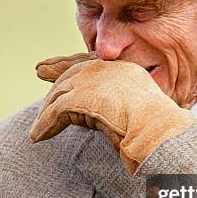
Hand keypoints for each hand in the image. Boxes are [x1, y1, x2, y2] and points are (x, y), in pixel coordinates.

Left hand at [30, 52, 195, 173]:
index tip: (53, 62)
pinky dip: (45, 125)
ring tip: (39, 126)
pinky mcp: (82, 98)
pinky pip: (56, 112)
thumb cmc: (157, 130)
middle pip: (74, 72)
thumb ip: (120, 101)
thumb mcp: (139, 108)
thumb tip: (102, 110)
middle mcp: (109, 69)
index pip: (91, 61)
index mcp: (125, 69)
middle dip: (56, 74)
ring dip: (48, 109)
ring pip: (62, 92)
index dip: (71, 62)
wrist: (158, 133)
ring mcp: (95, 81)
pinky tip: (37, 136)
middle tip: (40, 71)